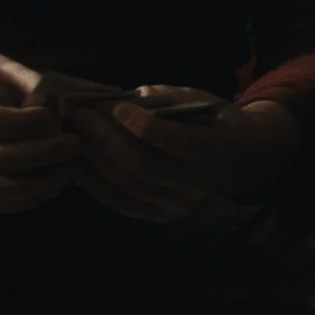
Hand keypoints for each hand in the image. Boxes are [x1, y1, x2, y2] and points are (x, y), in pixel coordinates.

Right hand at [0, 46, 76, 212]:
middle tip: (75, 144)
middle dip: (42, 154)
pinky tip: (51, 186)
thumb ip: (29, 84)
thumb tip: (62, 109)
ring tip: (67, 171)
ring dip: (35, 185)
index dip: (29, 123)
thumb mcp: (0, 66)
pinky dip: (24, 200)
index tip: (55, 116)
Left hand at [66, 89, 296, 221]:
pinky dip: (96, 184)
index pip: (176, 141)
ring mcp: (180, 205)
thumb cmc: (215, 121)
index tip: (115, 106)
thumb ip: (165, 99)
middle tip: (79, 117)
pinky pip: (122, 203)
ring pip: (127, 185)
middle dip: (105, 139)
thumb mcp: (201, 100)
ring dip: (94, 160)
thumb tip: (120, 98)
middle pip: (143, 165)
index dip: (143, 125)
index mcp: (216, 148)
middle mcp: (199, 183)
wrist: (241, 159)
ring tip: (72, 137)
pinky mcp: (162, 216)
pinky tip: (78, 164)